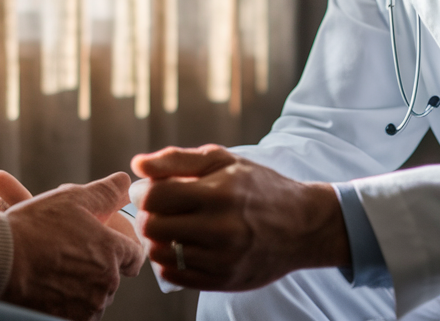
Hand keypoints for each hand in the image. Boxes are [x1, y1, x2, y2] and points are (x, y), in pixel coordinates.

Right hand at [0, 172, 145, 320]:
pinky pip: (78, 313)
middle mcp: (106, 281)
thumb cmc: (35, 226)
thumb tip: (126, 182)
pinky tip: (50, 288)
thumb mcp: (71, 198)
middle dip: (97, 267)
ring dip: (83, 287)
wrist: (0, 261)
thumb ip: (106, 193)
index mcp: (112, 250)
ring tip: (56, 271)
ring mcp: (88, 305)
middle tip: (70, 255)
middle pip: (112, 277)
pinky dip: (68, 304)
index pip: (134, 256)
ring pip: (95, 297)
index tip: (103, 247)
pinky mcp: (70, 320)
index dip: (121, 250)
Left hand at [130, 144, 347, 290]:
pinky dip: (168, 261)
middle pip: (153, 227)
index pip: (155, 197)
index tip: (147, 190)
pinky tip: (180, 246)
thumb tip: (137, 164)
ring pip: (161, 253)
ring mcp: (223, 258)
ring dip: (156, 239)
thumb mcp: (223, 161)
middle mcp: (221, 228)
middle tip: (156, 210)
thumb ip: (177, 160)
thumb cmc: (259, 186)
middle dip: (147, 216)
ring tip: (169, 228)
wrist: (303, 226)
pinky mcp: (224, 280)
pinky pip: (175, 275)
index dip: (143, 192)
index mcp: (219, 193)